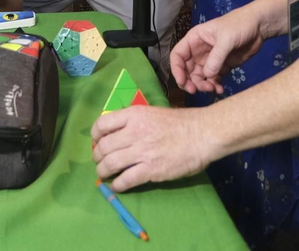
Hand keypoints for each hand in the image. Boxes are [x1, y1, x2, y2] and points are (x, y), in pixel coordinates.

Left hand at [91, 105, 217, 191]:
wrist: (202, 134)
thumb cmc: (181, 123)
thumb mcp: (153, 113)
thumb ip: (135, 121)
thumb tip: (120, 132)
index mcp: (134, 115)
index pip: (102, 124)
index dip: (96, 136)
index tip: (98, 142)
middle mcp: (133, 132)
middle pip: (103, 147)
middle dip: (98, 156)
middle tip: (100, 161)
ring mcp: (141, 151)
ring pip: (110, 164)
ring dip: (103, 171)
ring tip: (104, 175)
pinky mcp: (150, 169)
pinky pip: (126, 179)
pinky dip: (118, 185)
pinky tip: (118, 186)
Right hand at [169, 5, 264, 94]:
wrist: (259, 26)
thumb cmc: (239, 25)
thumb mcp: (226, 38)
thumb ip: (216, 57)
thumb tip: (207, 75)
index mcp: (195, 39)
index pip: (178, 55)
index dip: (177, 69)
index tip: (183, 82)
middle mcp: (199, 51)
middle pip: (186, 70)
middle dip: (189, 81)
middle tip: (196, 91)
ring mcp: (210, 60)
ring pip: (199, 77)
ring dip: (202, 85)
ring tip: (212, 89)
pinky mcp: (222, 67)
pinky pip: (213, 80)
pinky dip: (214, 86)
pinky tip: (220, 89)